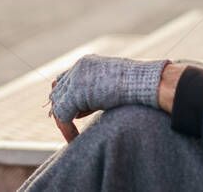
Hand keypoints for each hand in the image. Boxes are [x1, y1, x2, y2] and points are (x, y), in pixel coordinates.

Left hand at [48, 54, 169, 141]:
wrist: (144, 83)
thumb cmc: (135, 86)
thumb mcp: (109, 86)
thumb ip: (92, 93)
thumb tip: (79, 109)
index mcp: (86, 62)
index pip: (65, 79)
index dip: (66, 97)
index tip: (73, 115)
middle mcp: (78, 67)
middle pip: (58, 91)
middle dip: (63, 110)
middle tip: (69, 128)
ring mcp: (76, 78)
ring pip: (58, 103)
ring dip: (64, 120)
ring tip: (73, 135)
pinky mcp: (76, 93)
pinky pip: (63, 115)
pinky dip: (67, 129)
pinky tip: (75, 139)